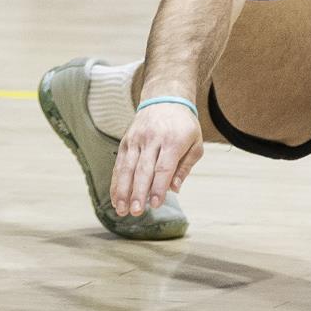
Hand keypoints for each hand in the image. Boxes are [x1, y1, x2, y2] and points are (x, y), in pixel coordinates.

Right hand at [111, 99, 204, 216]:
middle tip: (136, 211)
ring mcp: (137, 139)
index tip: (155, 204)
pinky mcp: (126, 140)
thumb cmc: (184, 126)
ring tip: (121, 209)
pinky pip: (119, 163)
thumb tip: (174, 189)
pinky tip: (115, 198)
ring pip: (127, 167)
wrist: (165, 99)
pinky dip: (116, 182)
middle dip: (138, 192)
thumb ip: (185, 167)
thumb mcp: (195, 143)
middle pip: (143, 169)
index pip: (164, 167)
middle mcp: (153, 138)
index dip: (158, 187)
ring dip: (123, 190)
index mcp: (173, 140)